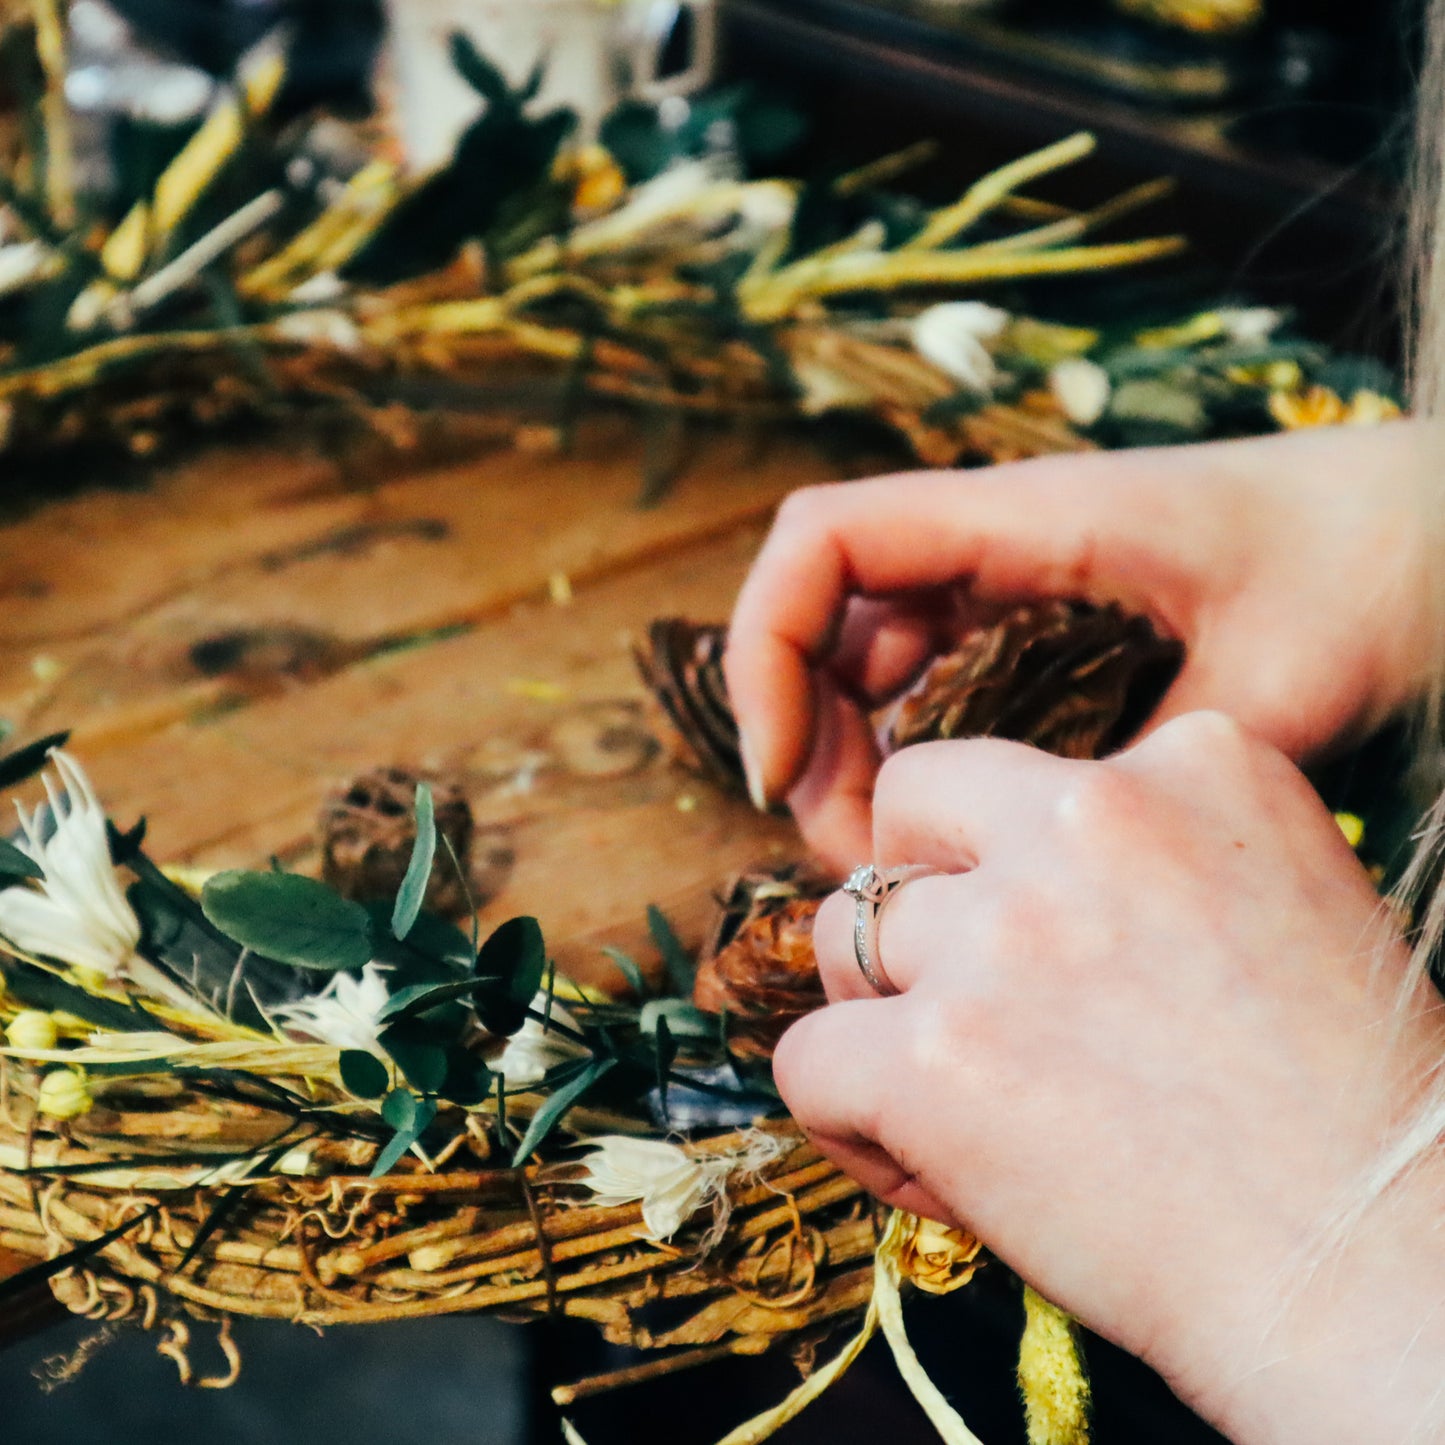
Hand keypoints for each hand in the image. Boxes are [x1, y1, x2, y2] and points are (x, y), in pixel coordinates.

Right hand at [726, 422, 1436, 868]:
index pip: (824, 541)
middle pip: (826, 615)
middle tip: (849, 857)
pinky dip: (914, 758)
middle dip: (804, 732)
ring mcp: (1021, 584)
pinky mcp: (1049, 628)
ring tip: (894, 867)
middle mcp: (1003, 542)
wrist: (1443, 527)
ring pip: (872, 659)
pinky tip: (954, 839)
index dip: (766, 648)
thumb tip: (1029, 883)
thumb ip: (1146, 779)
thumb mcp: (1276, 687)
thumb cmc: (1379, 570)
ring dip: (853, 758)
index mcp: (1032, 517)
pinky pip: (935, 685)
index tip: (778, 771)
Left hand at [774, 712, 1444, 1443]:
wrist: (1380, 1278)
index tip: (1054, 951)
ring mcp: (1003, 936)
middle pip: (913, 800)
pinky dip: (841, 1117)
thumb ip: (1146, 861)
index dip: (1012, 860)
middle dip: (911, 879)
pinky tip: (916, 1162)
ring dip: (875, 1004)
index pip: (1026, 773)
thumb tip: (998, 882)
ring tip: (947, 1092)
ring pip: (842, 927)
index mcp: (1198, 766)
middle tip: (947, 974)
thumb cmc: (1345, 1115)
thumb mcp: (1276, 906)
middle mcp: (1092, 821)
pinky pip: (806, 1059)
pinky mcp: (933, 1059)